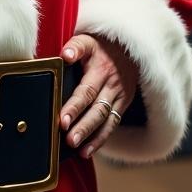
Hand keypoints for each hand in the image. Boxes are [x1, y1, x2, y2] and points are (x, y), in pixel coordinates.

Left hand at [59, 33, 139, 159]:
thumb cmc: (100, 46)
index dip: (74, 107)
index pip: (86, 91)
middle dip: (83, 127)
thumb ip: (75, 47)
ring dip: (92, 137)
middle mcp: (112, 85)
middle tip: (69, 140)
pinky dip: (101, 139)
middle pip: (97, 110)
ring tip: (78, 150)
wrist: (129, 48)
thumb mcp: (88, 40)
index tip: (62, 120)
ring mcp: (119, 96)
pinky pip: (112, 124)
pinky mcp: (122, 104)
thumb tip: (64, 55)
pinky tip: (88, 150)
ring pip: (106, 120)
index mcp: (100, 70)